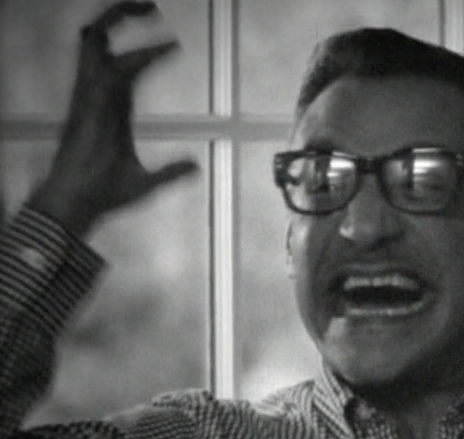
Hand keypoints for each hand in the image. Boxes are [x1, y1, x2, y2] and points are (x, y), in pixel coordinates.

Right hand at [29, 1, 198, 236]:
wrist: (78, 202)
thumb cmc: (103, 192)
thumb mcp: (147, 181)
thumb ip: (170, 171)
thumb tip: (194, 167)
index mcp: (112, 109)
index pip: (127, 68)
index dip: (147, 53)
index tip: (173, 45)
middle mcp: (98, 94)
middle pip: (102, 43)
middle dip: (120, 18)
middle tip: (149, 5)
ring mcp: (89, 94)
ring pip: (94, 40)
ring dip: (114, 18)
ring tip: (143, 6)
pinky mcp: (86, 98)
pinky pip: (94, 56)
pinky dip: (109, 36)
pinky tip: (140, 36)